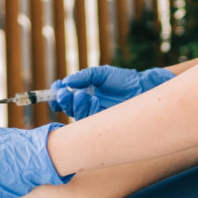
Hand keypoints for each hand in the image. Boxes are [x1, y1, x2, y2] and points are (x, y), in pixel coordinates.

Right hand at [49, 65, 173, 118]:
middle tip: (63, 93)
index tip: (56, 87)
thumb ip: (84, 76)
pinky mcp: (101, 124)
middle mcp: (85, 104)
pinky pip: (87, 120)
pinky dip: (87, 109)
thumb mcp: (101, 74)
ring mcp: (92, 115)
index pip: (64, 95)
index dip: (56, 92)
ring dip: (74, 104)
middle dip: (61, 100)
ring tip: (82, 94)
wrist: (141, 89)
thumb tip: (66, 82)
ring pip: (74, 114)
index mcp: (83, 91)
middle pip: (65, 107)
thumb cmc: (123, 80)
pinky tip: (95, 100)